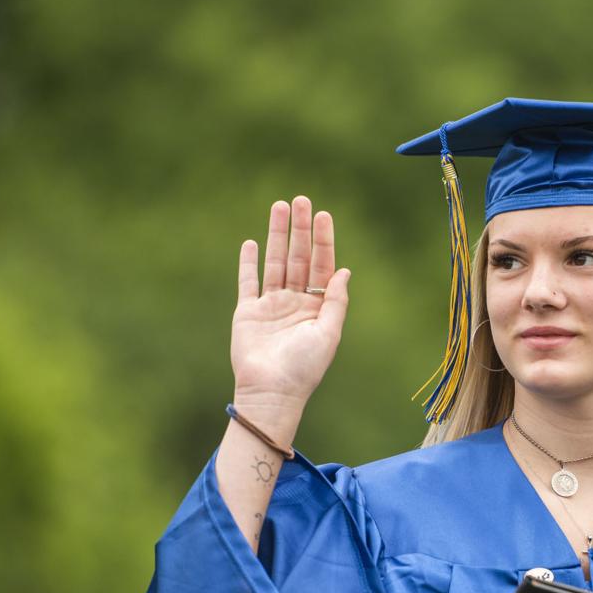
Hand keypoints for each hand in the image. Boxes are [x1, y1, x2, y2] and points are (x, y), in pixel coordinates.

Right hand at [231, 196, 349, 427]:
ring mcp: (271, 306)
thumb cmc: (304, 368)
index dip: (324, 241)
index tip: (323, 216)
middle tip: (301, 200)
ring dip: (276, 236)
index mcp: (318, 307)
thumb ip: (336, 301)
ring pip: (274, 262)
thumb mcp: (328, 333)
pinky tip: (251, 242)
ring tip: (279, 207)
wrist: (271, 392)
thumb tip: (345, 270)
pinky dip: (248, 263)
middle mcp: (295, 302)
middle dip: (300, 229)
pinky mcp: (247, 312)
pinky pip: (247, 282)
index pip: (323, 266)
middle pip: (299, 257)